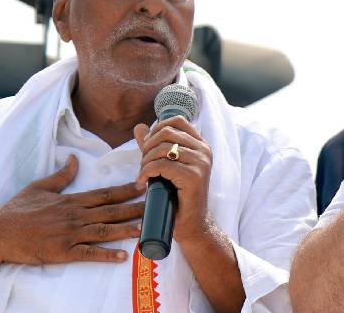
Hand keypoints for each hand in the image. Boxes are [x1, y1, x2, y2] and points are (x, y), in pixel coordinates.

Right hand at [0, 155, 144, 266]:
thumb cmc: (18, 209)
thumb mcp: (40, 186)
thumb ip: (62, 175)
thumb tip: (74, 159)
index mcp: (71, 200)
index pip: (104, 194)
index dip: (124, 191)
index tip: (143, 186)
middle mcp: (74, 215)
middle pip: (109, 212)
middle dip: (133, 209)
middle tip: (154, 207)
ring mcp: (69, 234)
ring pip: (103, 231)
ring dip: (125, 230)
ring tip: (145, 229)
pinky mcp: (62, 252)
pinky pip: (88, 254)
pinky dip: (105, 255)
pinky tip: (121, 256)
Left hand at [133, 116, 215, 243]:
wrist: (191, 223)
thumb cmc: (178, 196)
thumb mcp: (165, 166)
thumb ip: (153, 146)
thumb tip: (139, 127)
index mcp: (201, 145)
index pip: (177, 121)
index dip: (156, 129)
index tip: (147, 147)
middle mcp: (204, 151)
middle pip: (167, 132)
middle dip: (147, 147)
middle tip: (142, 164)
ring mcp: (201, 163)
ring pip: (163, 149)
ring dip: (146, 161)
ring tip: (143, 175)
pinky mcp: (194, 176)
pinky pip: (162, 166)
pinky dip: (146, 172)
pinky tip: (143, 183)